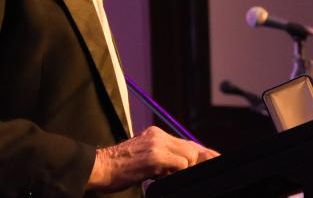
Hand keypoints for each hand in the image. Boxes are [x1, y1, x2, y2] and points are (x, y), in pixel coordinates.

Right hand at [86, 126, 219, 191]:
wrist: (99, 167)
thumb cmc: (118, 168)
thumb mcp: (142, 157)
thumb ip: (161, 158)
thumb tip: (180, 166)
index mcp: (155, 134)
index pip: (185, 142)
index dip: (201, 152)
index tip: (214, 158)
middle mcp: (158, 136)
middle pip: (191, 146)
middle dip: (203, 159)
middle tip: (210, 167)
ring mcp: (157, 145)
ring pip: (188, 155)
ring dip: (187, 168)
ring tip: (177, 177)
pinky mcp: (155, 157)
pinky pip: (179, 164)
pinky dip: (179, 172)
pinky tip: (168, 178)